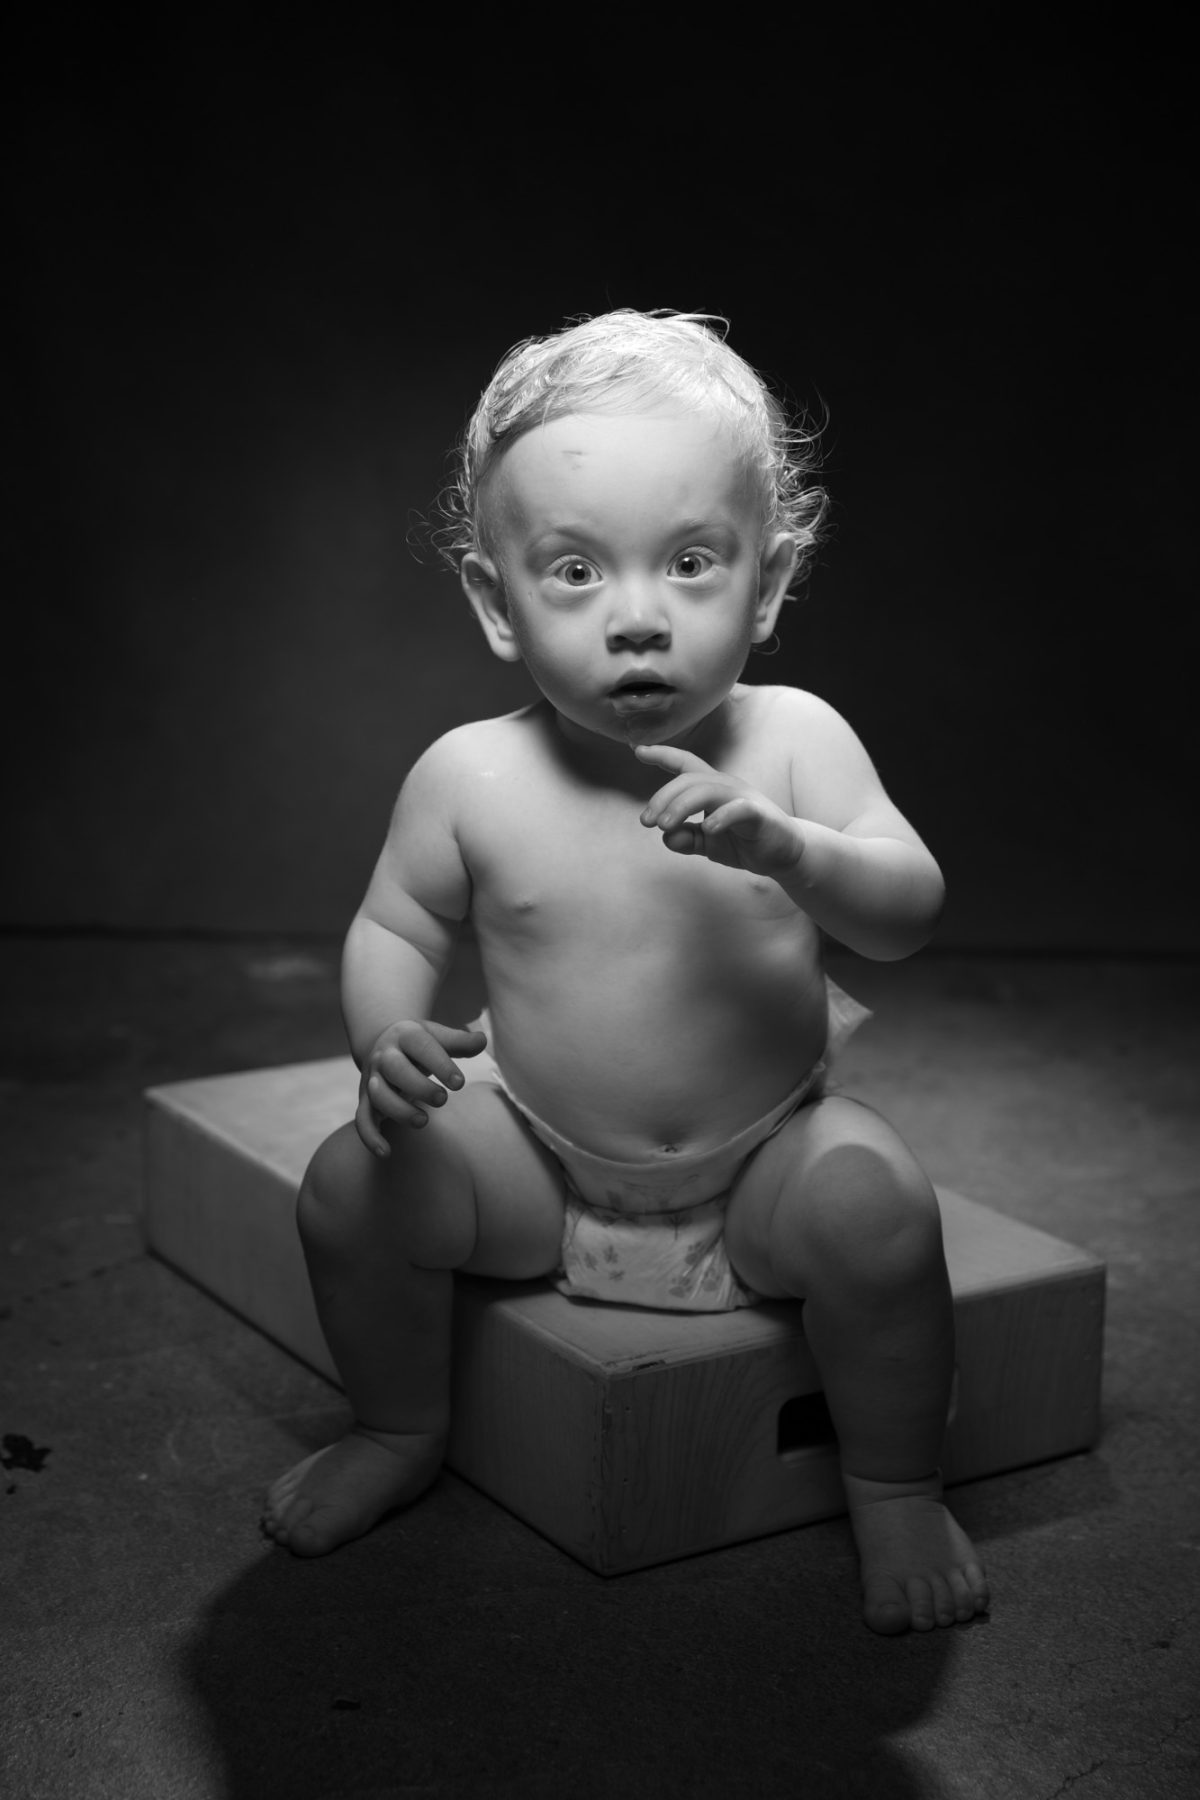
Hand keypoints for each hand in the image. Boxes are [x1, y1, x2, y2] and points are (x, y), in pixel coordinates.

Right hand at [356, 1020, 487, 1155]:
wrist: (383, 1043)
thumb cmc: (419, 1044)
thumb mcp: (437, 1037)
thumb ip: (459, 1042)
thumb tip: (482, 1041)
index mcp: (405, 1035)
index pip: (421, 1045)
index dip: (440, 1064)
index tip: (459, 1083)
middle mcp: (384, 1056)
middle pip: (395, 1069)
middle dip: (418, 1086)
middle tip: (442, 1100)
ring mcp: (373, 1078)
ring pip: (378, 1096)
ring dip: (399, 1110)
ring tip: (424, 1121)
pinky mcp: (366, 1100)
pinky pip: (362, 1119)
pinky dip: (370, 1136)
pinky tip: (385, 1152)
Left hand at [635, 743, 804, 876]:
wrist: (785, 854)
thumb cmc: (745, 842)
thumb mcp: (708, 844)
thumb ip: (686, 839)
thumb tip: (666, 837)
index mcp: (713, 788)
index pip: (686, 764)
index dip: (663, 755)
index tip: (638, 750)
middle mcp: (726, 786)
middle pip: (689, 779)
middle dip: (663, 797)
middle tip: (647, 821)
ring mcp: (743, 797)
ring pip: (707, 790)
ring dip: (681, 806)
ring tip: (664, 826)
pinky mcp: (759, 815)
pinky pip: (738, 810)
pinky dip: (721, 818)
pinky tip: (707, 830)